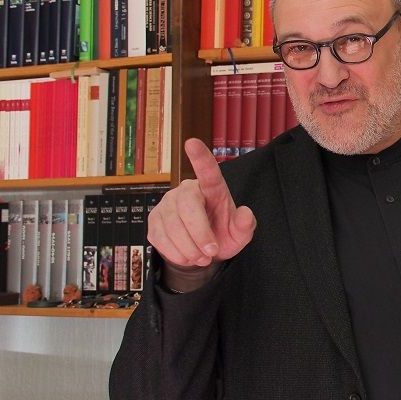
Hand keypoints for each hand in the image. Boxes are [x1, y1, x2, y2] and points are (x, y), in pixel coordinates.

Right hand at [147, 138, 256, 274]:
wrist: (202, 252)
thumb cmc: (222, 234)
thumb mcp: (239, 234)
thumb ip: (245, 226)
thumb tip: (246, 214)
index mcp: (212, 188)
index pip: (207, 171)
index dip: (200, 158)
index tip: (192, 143)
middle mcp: (186, 191)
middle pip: (187, 207)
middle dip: (200, 234)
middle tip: (211, 251)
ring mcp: (167, 204)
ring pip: (172, 226)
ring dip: (189, 248)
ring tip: (202, 256)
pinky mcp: (153, 219)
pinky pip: (160, 237)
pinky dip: (176, 253)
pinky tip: (188, 255)